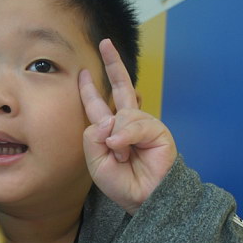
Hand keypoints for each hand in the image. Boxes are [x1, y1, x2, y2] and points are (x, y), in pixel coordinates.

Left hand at [80, 39, 176, 213]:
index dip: (89, 88)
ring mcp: (143, 125)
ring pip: (121, 114)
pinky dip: (127, 137)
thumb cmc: (121, 183)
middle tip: (105, 43)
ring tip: (120, 157)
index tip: (84, 71)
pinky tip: (124, 151)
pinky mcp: (158, 130)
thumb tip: (109, 120)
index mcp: (109, 130)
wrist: (144, 199)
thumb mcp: (95, 161)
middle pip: (120, 87)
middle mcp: (127, 123)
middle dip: (114, 64)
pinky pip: (135, 124)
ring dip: (116, 138)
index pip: (98, 104)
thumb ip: (93, 137)